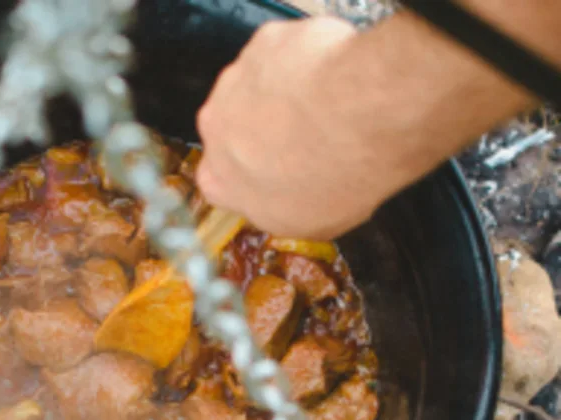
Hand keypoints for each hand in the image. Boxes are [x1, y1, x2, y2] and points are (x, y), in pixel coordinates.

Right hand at [196, 18, 391, 238]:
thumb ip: (280, 209)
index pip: (219, 180)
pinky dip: (302, 62)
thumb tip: (289, 198)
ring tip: (324, 109)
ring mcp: (236, 80)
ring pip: (256, 87)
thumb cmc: (332, 178)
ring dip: (283, 96)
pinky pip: (281, 53)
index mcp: (219, 181)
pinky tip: (330, 79)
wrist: (358, 117)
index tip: (275, 174)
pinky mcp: (264, 43)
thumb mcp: (307, 223)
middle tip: (305, 139)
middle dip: (263, 132)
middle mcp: (215, 129)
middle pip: (234, 129)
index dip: (249, 175)